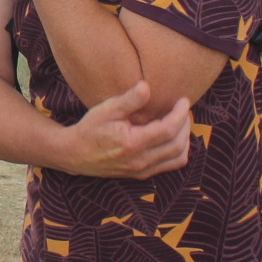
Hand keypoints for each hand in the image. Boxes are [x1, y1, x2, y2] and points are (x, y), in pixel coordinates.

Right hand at [62, 79, 193, 177]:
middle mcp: (140, 160)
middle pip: (177, 144)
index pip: (168, 129)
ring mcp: (142, 170)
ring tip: (181, 122)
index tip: (184, 100)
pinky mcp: (141, 174)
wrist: (75, 154)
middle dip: (185, 125)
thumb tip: (147, 87)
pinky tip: (173, 137)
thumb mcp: (107, 110)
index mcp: (133, 143)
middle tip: (184, 109)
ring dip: (184, 139)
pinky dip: (178, 151)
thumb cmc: (90, 129)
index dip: (180, 114)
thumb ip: (129, 100)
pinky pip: (170, 165)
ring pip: (178, 158)